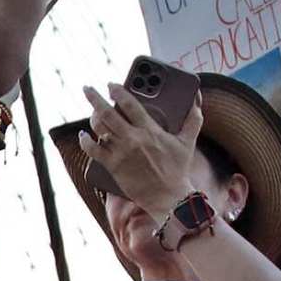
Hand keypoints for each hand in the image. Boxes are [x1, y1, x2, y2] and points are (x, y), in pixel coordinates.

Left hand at [83, 82, 211, 215]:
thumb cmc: (178, 169)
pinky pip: (93, 150)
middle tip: (87, 88)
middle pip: (107, 112)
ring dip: (91, 116)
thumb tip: (197, 98)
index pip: (130, 103)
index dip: (117, 90)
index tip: (111, 84)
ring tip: (91, 110)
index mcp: (150, 130)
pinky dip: (85, 141)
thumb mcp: (188, 141)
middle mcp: (133, 138)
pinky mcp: (113, 165)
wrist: (168, 197)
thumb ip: (193, 118)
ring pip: (99, 128)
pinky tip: (83, 135)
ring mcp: (121, 152)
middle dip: (94, 97)